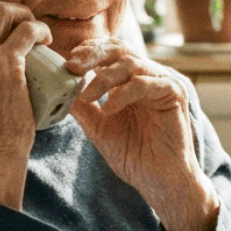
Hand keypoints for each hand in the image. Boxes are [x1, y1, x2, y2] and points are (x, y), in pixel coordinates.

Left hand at [65, 40, 218, 230]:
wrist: (158, 181)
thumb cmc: (133, 155)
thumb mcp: (98, 127)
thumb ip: (82, 107)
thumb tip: (57, 88)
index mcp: (128, 81)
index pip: (108, 53)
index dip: (88, 51)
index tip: (67, 62)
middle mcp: (145, 77)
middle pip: (119, 49)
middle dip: (93, 54)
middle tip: (72, 65)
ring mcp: (161, 82)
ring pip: (130, 63)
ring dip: (104, 77)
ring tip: (87, 96)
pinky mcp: (174, 93)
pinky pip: (146, 83)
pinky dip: (124, 93)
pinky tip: (108, 109)